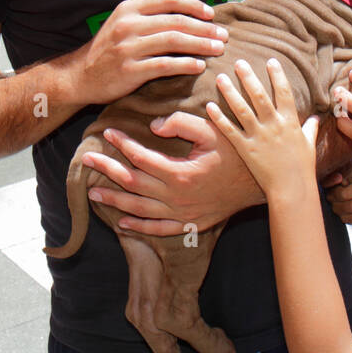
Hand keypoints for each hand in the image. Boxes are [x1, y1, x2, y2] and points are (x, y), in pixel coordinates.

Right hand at [71, 0, 228, 106]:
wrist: (80, 76)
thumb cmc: (109, 50)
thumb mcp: (123, 23)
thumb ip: (149, 17)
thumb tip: (188, 15)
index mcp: (129, 8)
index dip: (193, 5)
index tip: (211, 15)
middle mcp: (128, 24)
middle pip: (176, 22)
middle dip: (204, 28)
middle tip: (222, 36)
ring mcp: (128, 47)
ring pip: (173, 41)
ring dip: (200, 45)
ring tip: (217, 49)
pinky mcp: (130, 70)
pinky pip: (165, 65)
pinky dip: (185, 64)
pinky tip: (199, 65)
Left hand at [81, 110, 262, 233]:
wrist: (264, 185)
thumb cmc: (238, 153)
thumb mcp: (213, 130)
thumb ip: (181, 123)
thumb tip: (154, 124)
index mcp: (179, 173)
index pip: (141, 157)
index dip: (122, 144)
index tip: (108, 132)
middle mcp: (176, 198)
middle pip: (132, 184)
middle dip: (107, 171)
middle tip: (87, 161)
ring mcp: (182, 214)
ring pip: (139, 210)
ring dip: (114, 201)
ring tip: (93, 194)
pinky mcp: (191, 224)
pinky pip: (159, 229)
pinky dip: (139, 227)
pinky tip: (123, 223)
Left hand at [205, 59, 319, 200]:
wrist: (292, 189)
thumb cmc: (302, 168)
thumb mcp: (309, 145)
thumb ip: (310, 129)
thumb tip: (316, 118)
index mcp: (290, 122)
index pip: (284, 92)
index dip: (277, 75)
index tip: (270, 60)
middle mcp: (274, 125)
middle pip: (259, 95)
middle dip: (248, 76)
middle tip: (238, 61)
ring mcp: (259, 137)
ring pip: (241, 109)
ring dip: (230, 91)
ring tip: (220, 77)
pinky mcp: (246, 149)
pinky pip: (230, 130)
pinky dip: (219, 117)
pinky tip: (210, 105)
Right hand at [321, 166, 351, 224]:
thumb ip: (350, 166)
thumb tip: (349, 173)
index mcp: (328, 182)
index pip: (325, 182)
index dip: (331, 181)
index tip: (341, 177)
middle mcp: (329, 197)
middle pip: (343, 195)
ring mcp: (337, 209)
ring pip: (351, 207)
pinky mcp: (346, 219)